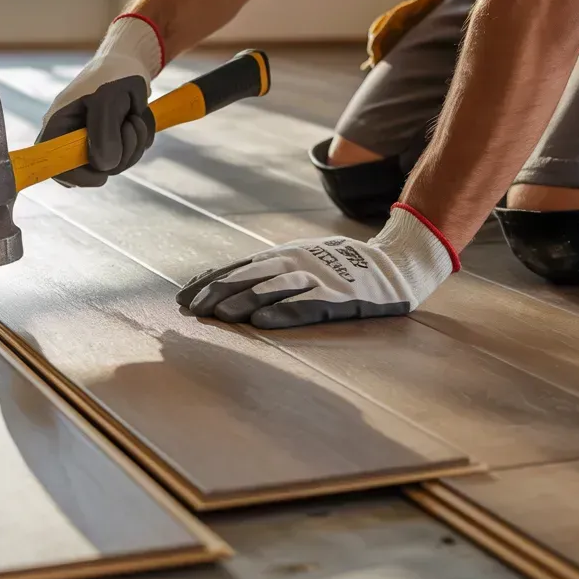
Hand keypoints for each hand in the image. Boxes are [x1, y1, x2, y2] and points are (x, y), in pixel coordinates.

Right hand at [38, 15, 164, 186]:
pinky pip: (127, 156)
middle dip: (119, 153)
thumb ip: (103, 133)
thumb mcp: (108, 99)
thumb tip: (104, 165)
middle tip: (129, 125)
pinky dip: (139, 141)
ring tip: (134, 117)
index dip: (76, 176)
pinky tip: (137, 119)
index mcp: (58, 127)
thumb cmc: (113, 75)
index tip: (101, 174)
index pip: (54, 166)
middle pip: (91, 170)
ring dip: (134, 144)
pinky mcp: (111, 142)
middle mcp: (71, 138)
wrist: (132, 64)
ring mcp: (91, 142)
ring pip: (114, 165)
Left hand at [175, 204, 459, 327]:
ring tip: (218, 315)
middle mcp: (296, 263)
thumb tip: (219, 283)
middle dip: (218, 293)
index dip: (209, 281)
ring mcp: (319, 278)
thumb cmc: (341, 266)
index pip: (238, 267)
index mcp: (284, 255)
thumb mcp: (300, 260)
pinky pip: (307, 306)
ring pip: (272, 289)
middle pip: (249, 276)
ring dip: (243, 302)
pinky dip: (282, 313)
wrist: (396, 263)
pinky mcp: (340, 297)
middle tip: (191, 311)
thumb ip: (265, 271)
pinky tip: (261, 323)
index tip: (182, 298)